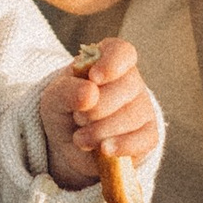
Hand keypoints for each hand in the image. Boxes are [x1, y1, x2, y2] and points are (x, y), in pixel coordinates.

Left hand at [41, 38, 160, 196]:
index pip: (121, 52)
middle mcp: (131, 80)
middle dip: (95, 108)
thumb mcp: (55, 97)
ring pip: (131, 116)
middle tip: (78, 118)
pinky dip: (121, 146)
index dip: (111, 64)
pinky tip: (104, 150)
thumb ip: (68, 91)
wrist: (69, 142)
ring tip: (80, 138)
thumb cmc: (66, 108)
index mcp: (108, 60)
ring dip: (100, 131)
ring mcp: (143, 108)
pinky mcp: (147, 135)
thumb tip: (90, 93)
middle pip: (126, 87)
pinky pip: (143, 140)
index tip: (94, 78)